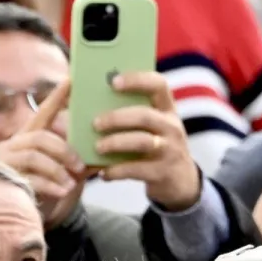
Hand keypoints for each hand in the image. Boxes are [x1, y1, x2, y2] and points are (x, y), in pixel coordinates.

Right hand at [0, 82, 83, 227]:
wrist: (40, 210)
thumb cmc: (57, 182)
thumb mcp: (71, 165)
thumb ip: (85, 152)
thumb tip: (113, 140)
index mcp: (32, 134)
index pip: (45, 112)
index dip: (57, 97)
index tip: (72, 80)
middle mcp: (15, 144)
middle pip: (41, 138)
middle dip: (65, 151)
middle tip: (81, 165)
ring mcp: (7, 162)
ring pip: (34, 157)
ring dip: (58, 169)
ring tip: (72, 181)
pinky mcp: (7, 180)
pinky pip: (30, 178)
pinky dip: (51, 185)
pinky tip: (64, 191)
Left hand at [92, 72, 202, 210]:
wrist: (180, 180)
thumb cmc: (153, 146)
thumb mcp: (151, 127)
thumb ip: (128, 114)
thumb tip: (81, 106)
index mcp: (167, 110)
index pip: (158, 85)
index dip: (137, 80)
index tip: (113, 82)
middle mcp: (172, 127)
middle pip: (144, 115)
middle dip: (117, 118)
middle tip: (95, 123)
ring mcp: (171, 149)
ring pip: (141, 142)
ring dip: (115, 143)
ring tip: (97, 148)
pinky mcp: (164, 172)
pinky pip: (136, 169)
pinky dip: (116, 171)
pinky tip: (104, 173)